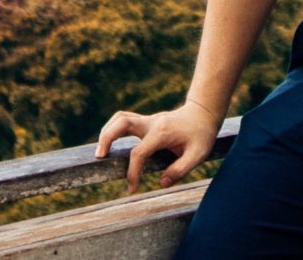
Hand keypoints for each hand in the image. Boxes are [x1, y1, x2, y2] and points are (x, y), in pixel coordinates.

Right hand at [95, 98, 221, 193]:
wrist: (204, 113)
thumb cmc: (202, 134)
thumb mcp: (199, 154)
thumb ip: (180, 170)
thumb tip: (161, 182)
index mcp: (162, 132)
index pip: (139, 152)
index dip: (132, 172)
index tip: (131, 189)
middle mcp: (152, 123)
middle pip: (122, 123)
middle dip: (107, 138)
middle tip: (99, 158)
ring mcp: (148, 120)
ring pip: (120, 118)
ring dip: (107, 132)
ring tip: (100, 152)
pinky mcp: (146, 122)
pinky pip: (124, 121)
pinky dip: (114, 130)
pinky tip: (111, 144)